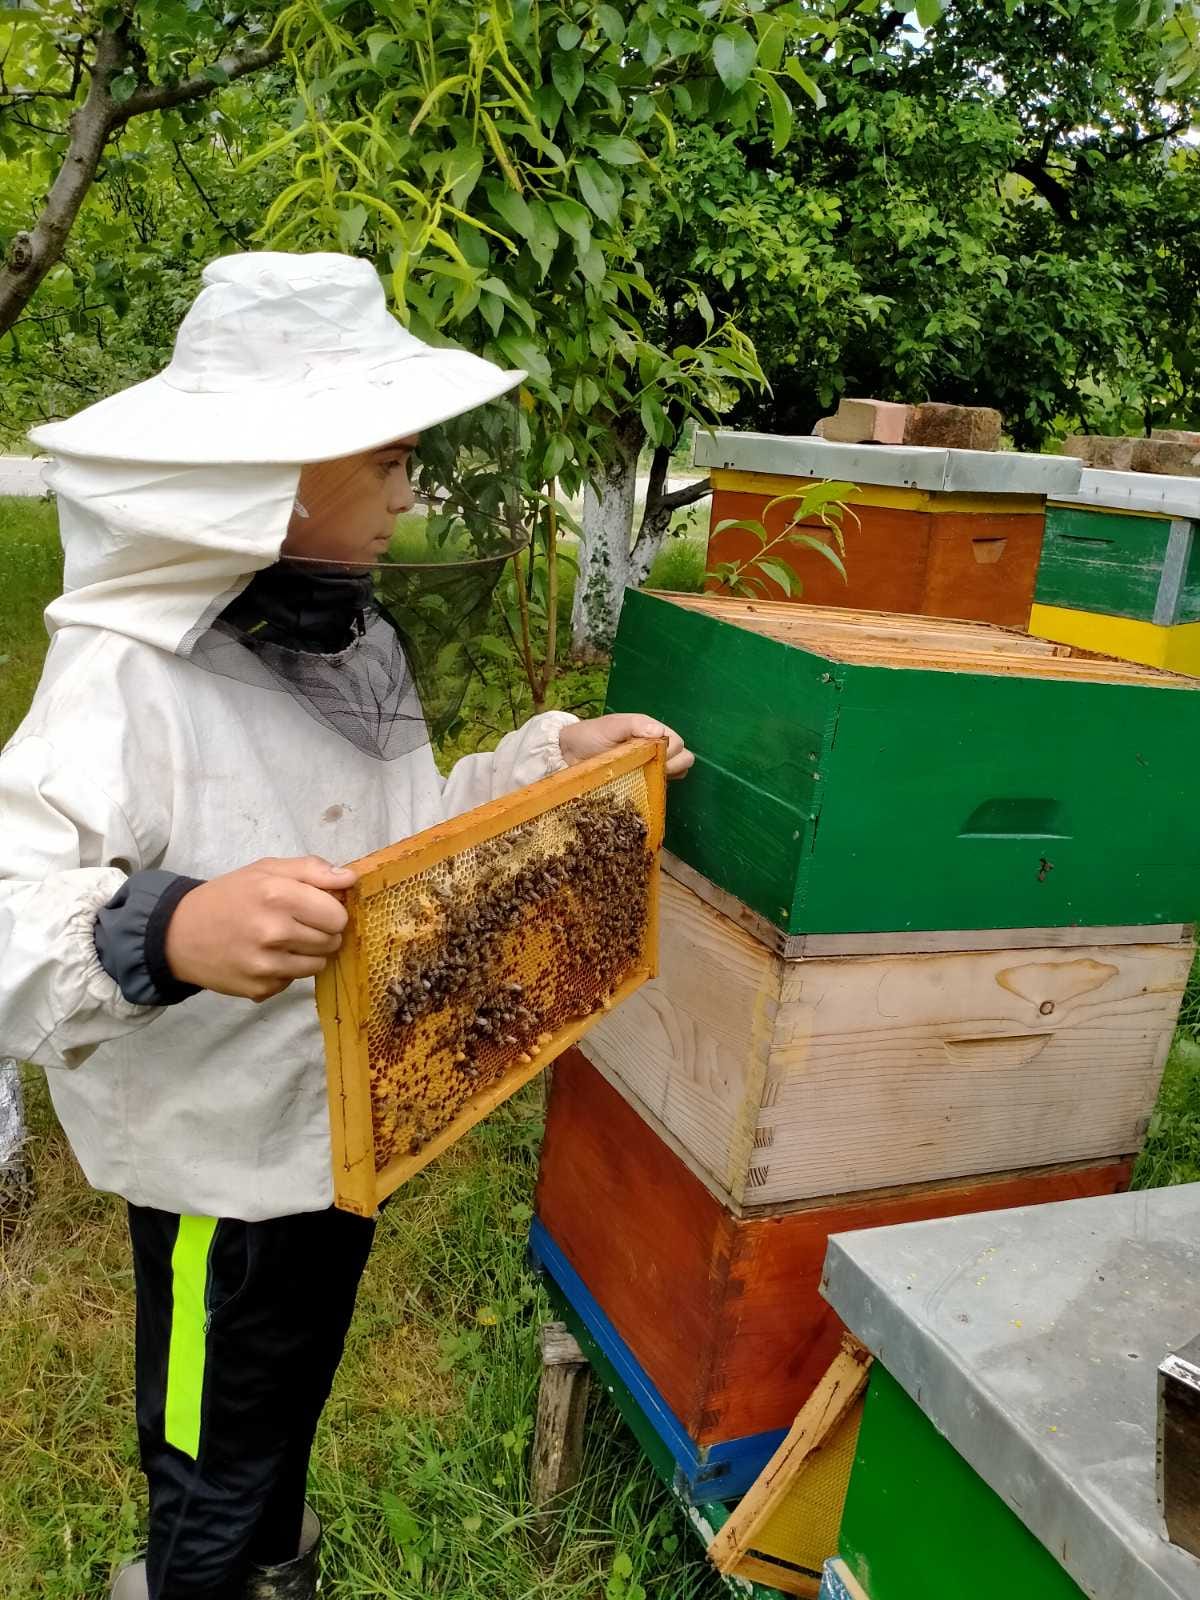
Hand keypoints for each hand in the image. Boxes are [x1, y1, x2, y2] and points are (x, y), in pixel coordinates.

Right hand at [165, 856, 356, 1001]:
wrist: (179, 933)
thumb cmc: (229, 896)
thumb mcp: (266, 869)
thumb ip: (311, 869)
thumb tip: (350, 878)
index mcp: (277, 894)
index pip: (337, 915)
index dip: (332, 911)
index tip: (316, 908)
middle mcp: (273, 931)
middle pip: (332, 940)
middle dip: (322, 932)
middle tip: (297, 924)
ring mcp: (266, 964)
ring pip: (318, 964)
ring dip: (308, 953)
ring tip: (283, 941)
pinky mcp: (260, 988)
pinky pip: (294, 981)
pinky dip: (287, 971)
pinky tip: (265, 957)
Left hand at [558, 714, 693, 779]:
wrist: (569, 755)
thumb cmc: (591, 735)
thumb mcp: (612, 725)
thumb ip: (635, 725)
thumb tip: (659, 732)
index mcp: (652, 732)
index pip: (678, 743)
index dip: (671, 751)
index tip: (655, 756)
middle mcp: (656, 749)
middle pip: (684, 758)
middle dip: (674, 764)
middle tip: (652, 767)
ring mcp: (650, 767)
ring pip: (678, 773)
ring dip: (668, 775)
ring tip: (648, 776)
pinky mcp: (642, 783)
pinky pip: (661, 787)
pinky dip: (659, 787)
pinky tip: (645, 785)